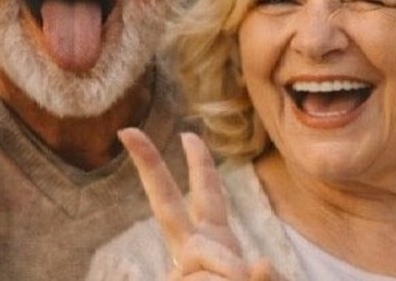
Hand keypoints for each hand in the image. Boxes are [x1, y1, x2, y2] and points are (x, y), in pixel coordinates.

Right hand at [119, 129, 275, 279]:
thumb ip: (266, 277)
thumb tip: (261, 263)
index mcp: (213, 237)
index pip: (206, 193)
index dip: (199, 164)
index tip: (187, 133)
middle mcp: (190, 248)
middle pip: (166, 204)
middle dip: (150, 167)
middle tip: (128, 129)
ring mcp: (178, 269)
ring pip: (201, 262)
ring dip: (230, 278)